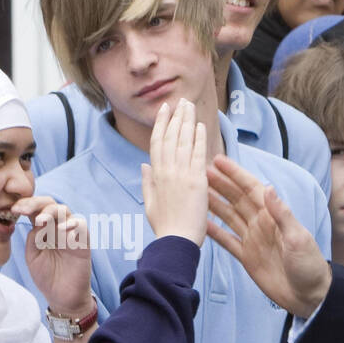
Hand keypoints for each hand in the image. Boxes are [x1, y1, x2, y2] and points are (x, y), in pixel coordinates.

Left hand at [15, 196, 92, 317]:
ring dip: (52, 212)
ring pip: (65, 211)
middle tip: (24, 210)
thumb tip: (38, 222)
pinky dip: (71, 224)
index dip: (25, 205)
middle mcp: (57, 227)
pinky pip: (81, 226)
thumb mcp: (33, 255)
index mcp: (43, 229)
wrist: (62, 297)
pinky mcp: (83, 242)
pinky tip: (61, 230)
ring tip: (41, 221)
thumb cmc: (47, 276)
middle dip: (36, 203)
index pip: (35, 209)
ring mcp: (71, 233)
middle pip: (50, 204)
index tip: (13, 209)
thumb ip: (34, 238)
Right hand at [141, 98, 208, 247]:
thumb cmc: (164, 226)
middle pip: (170, 136)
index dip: (161, 124)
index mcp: (155, 175)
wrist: (176, 242)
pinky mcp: (196, 181)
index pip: (157, 142)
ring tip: (190, 105)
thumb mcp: (150, 203)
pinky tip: (200, 125)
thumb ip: (147, 182)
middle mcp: (166, 171)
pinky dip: (198, 138)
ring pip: (183, 141)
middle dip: (175, 116)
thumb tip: (144, 164)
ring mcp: (181, 174)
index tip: (165, 109)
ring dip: (187, 120)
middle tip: (181, 100)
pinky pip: (197, 154)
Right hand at [207, 154, 330, 317]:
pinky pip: (227, 241)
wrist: (309, 296)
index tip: (219, 161)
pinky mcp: (247, 257)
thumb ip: (281, 214)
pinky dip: (214, 232)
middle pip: (236, 199)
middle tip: (201, 171)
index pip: (251, 189)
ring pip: (229, 216)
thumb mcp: (298, 237)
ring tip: (197, 192)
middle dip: (220, 184)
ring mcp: (252, 240)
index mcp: (273, 216)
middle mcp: (261, 224)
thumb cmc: (309, 265)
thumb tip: (268, 188)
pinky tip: (202, 223)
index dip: (235, 174)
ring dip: (214, 204)